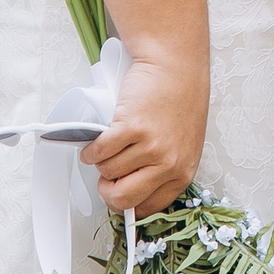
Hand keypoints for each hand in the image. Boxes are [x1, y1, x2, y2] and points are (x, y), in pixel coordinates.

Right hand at [86, 49, 208, 221]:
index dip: (125, 204)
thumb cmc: (179, 100)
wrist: (175, 66)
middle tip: (106, 177)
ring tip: (110, 145)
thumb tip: (131, 189)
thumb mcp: (181, 145)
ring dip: (101, 160)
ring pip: (108, 171)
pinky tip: (97, 140)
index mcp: (182, 172)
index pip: (147, 208)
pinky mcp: (132, 128)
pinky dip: (91, 148)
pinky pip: (100, 151)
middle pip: (123, 199)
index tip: (116, 194)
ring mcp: (151, 147)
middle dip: (107, 190)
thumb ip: (162, 169)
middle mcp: (168, 163)